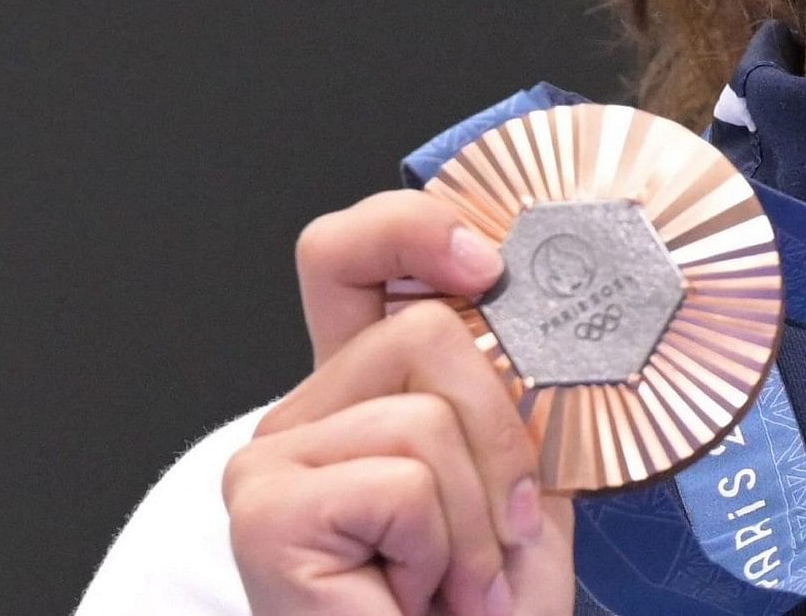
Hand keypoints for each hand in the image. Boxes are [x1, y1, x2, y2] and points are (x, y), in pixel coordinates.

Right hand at [223, 190, 576, 614]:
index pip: (347, 256)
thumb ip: (509, 387)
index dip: (410, 227)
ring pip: (424, 415)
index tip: (485, 261)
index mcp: (359, 394)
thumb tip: (539, 299)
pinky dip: (444, 546)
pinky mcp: (265, 513)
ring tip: (455, 581)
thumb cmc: (489, 609)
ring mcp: (270, 464)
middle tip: (495, 534)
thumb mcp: (517, 474)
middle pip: (423, 331)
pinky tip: (415, 594)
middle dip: (500, 437)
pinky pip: (403, 479)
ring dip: (476, 516)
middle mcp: (300, 417)